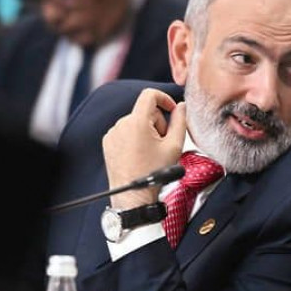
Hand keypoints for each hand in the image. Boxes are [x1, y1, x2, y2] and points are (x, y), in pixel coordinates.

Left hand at [103, 88, 187, 208]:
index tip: (172, 110)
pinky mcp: (108, 142)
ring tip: (152, 152)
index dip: (164, 99)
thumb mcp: (174, 146)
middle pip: (145, 112)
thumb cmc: (154, 173)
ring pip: (136, 122)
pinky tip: (141, 155)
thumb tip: (181, 107)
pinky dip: (136, 138)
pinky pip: (126, 132)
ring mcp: (113, 133)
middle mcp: (121, 124)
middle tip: (164, 144)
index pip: (149, 95)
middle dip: (158, 123)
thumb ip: (180, 121)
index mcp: (137, 122)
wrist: (134, 196)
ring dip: (148, 132)